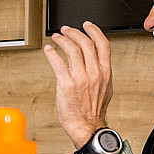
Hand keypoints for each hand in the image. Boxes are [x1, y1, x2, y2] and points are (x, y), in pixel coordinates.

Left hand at [44, 21, 112, 147]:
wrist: (87, 127)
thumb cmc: (93, 113)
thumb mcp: (104, 90)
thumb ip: (100, 75)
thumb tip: (94, 64)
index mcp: (105, 73)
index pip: (103, 44)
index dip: (94, 31)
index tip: (87, 25)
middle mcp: (94, 73)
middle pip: (85, 43)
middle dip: (74, 32)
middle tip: (66, 30)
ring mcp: (81, 78)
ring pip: (72, 49)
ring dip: (63, 40)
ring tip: (57, 38)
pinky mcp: (67, 84)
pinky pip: (58, 63)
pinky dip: (52, 53)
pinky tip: (48, 50)